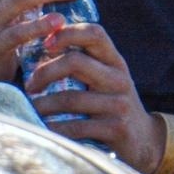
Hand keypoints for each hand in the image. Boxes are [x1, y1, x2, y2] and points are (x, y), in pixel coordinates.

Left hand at [22, 19, 158, 171]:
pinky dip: (53, 128)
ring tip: (30, 108)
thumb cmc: (112, 105)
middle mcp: (119, 78)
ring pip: (70, 98)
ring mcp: (118, 104)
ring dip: (43, 104)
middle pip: (75, 62)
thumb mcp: (106, 78)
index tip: (45, 44)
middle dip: (45, 72)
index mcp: (115, 61)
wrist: (144, 141)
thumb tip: (40, 45)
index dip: (67, 33)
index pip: (94, 33)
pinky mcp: (115, 129)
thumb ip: (84, 62)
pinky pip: (76, 127)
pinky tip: (43, 128)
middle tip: (29, 85)